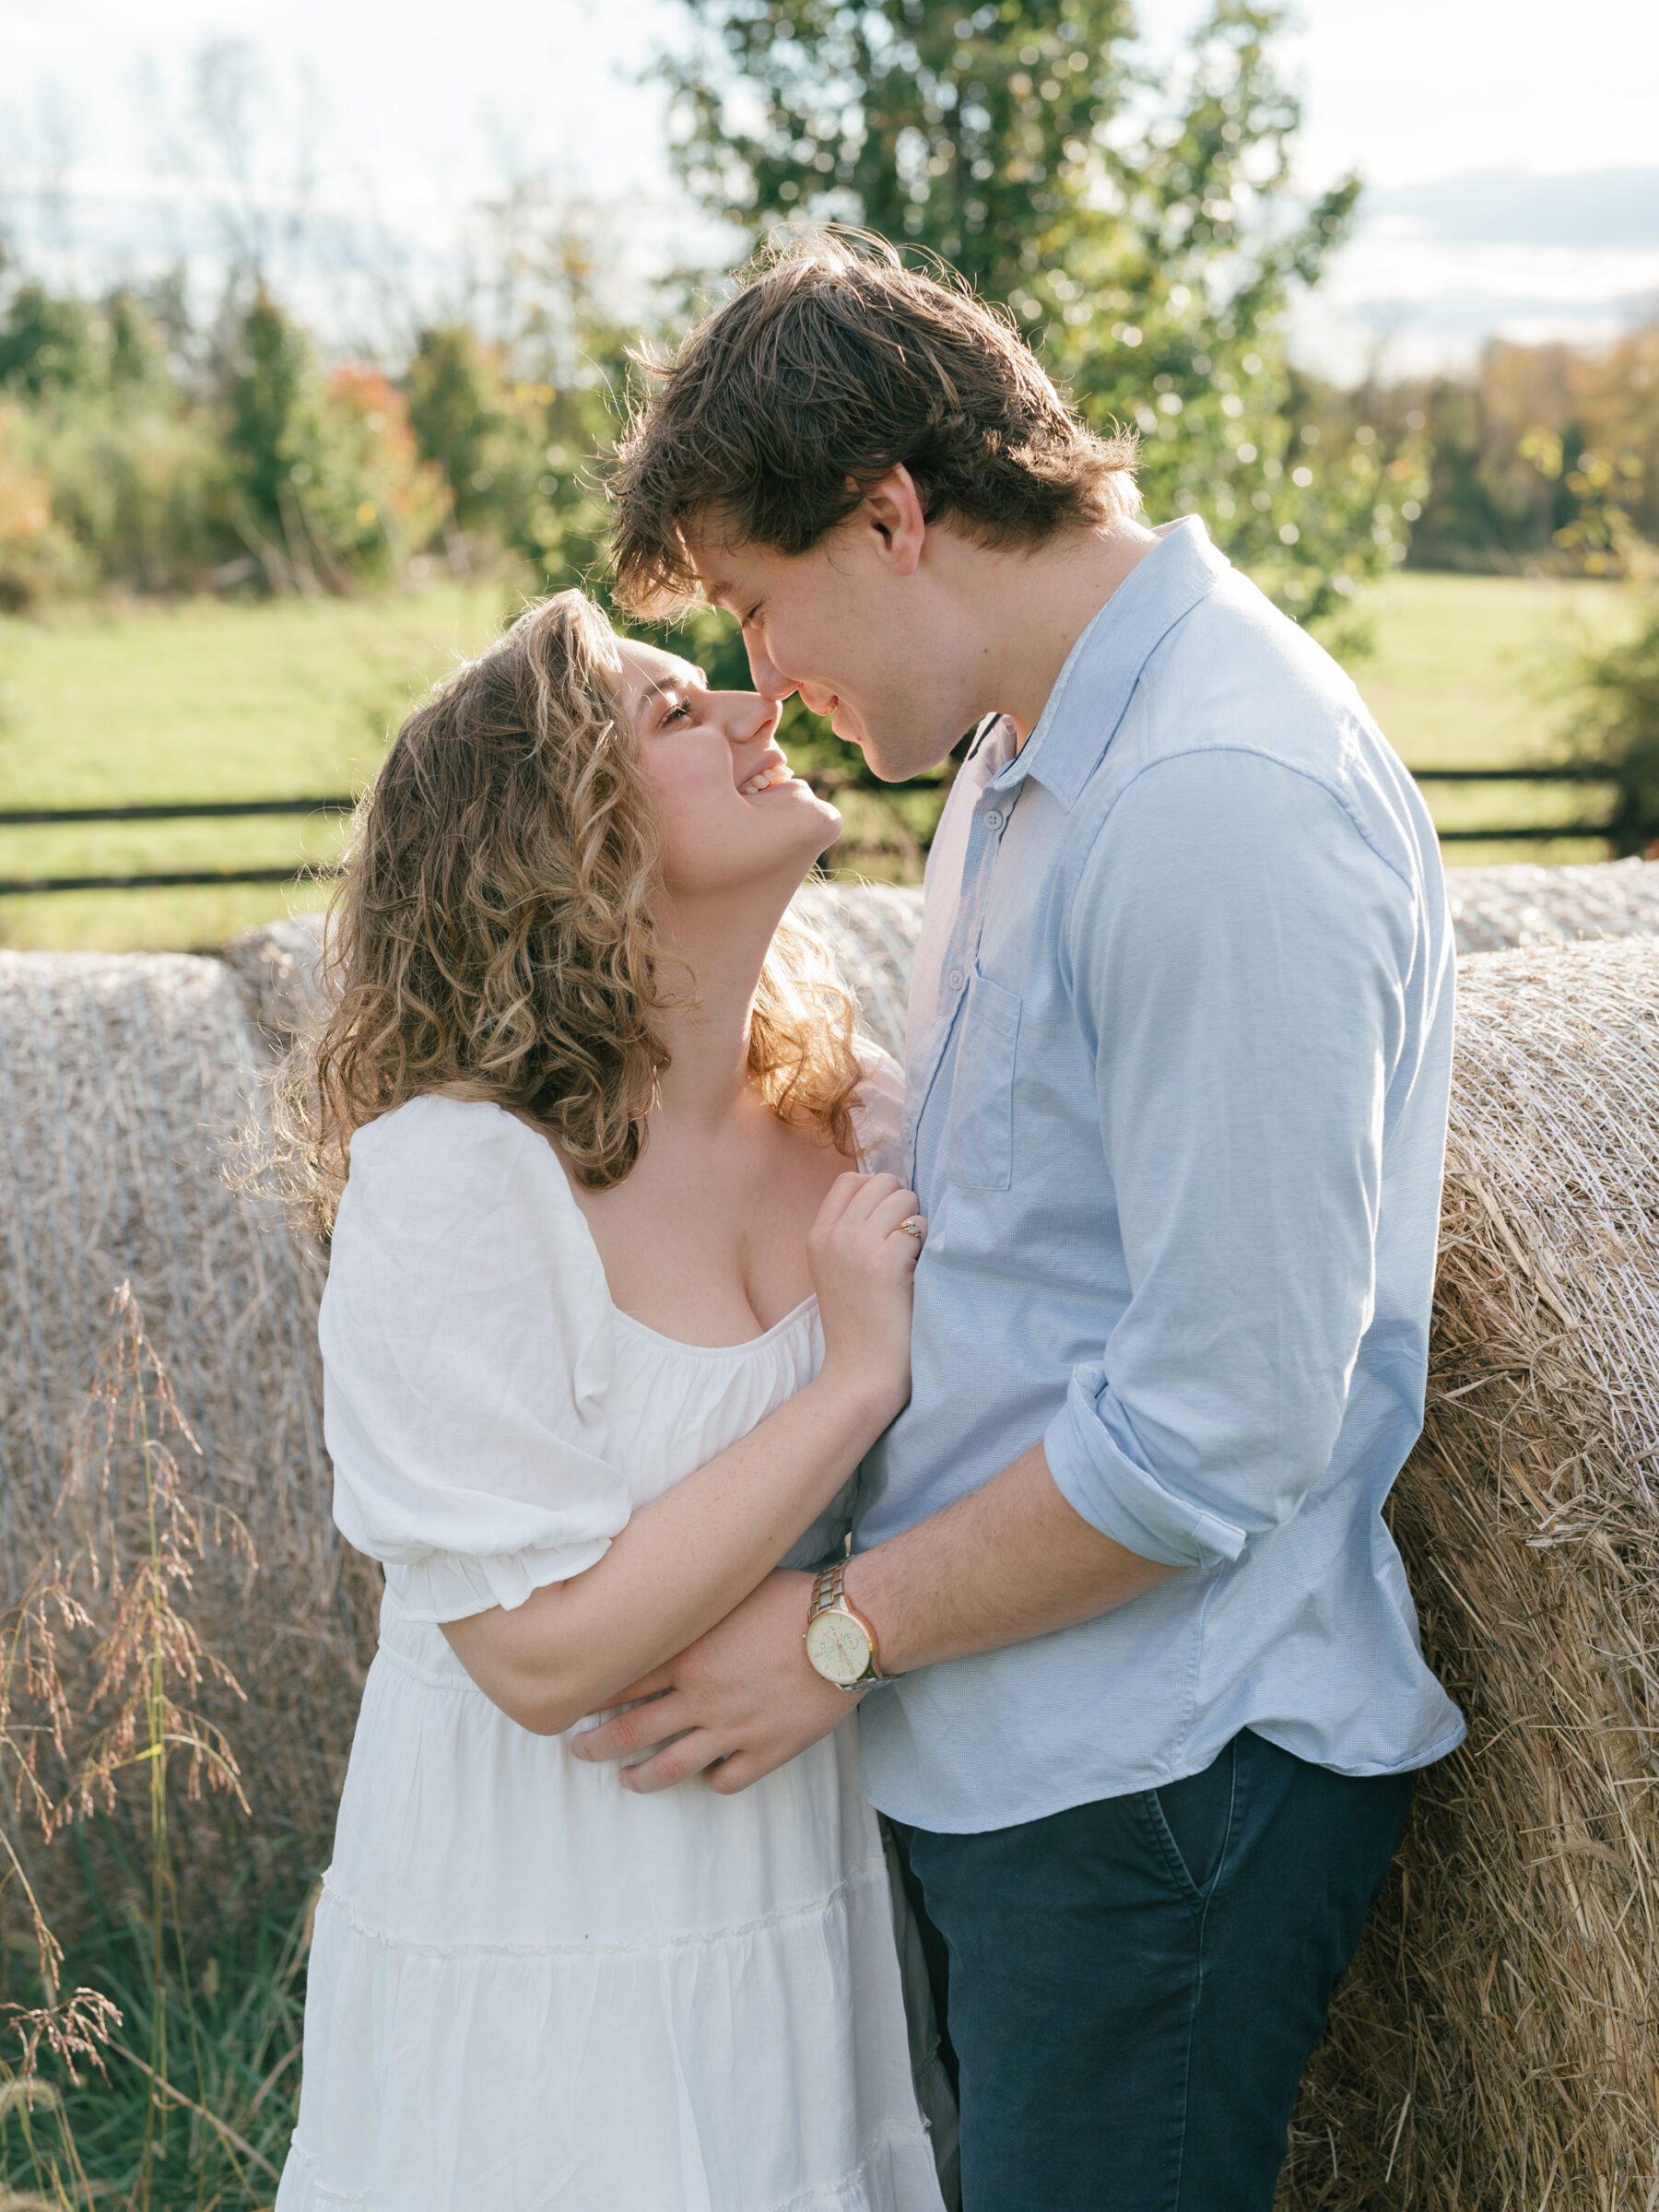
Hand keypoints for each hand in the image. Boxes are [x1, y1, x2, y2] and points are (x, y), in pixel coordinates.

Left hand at [568, 1570, 852, 1793]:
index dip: (591, 1693)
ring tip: (625, 1780)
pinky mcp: (766, 1751)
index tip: (572, 1699)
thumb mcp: (732, 1588)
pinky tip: (705, 1776)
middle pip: (630, 1730)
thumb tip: (670, 1589)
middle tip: (576, 1750)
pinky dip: (709, 1781)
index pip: (622, 1680)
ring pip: (670, 1767)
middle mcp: (701, 1696)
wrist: (846, 1629)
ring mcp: (732, 1729)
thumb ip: (697, 1603)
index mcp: (688, 1654)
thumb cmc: (793, 1598)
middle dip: (596, 1744)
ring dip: (639, 1777)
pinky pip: (725, 1780)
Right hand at [808, 1171, 923, 1424]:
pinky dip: (926, 1245)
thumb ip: (849, 1231)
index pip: (850, 1180)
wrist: (859, 1371)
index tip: (886, 1223)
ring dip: (916, 1222)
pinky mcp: (886, 1264)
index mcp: (817, 1235)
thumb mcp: (834, 1269)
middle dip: (901, 1204)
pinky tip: (918, 1270)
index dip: (876, 1193)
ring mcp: (858, 1247)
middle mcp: (834, 1235)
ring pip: (903, 1198)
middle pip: (881, 1182)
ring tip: (910, 1255)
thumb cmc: (856, 1322)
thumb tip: (889, 1191)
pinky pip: (919, 1227)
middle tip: (903, 1241)